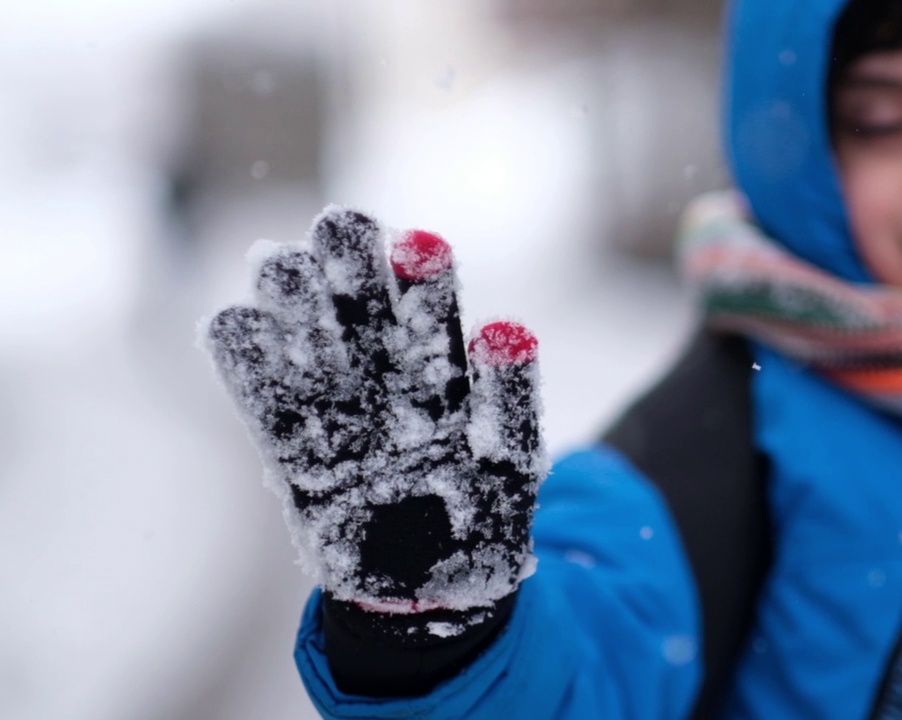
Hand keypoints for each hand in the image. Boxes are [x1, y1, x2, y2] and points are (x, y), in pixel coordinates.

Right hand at [205, 207, 545, 634]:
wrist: (431, 591)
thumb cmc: (485, 520)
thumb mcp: (512, 464)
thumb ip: (511, 402)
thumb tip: (508, 331)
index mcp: (440, 378)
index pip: (429, 314)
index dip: (422, 279)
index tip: (418, 240)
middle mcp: (384, 385)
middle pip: (364, 314)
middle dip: (351, 269)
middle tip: (337, 224)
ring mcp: (337, 416)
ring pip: (311, 346)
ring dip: (295, 303)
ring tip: (279, 261)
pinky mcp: (293, 458)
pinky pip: (264, 406)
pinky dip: (246, 365)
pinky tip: (231, 320)